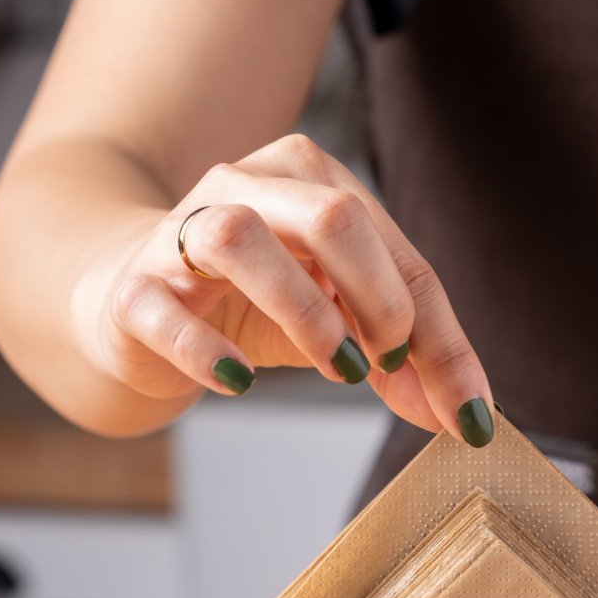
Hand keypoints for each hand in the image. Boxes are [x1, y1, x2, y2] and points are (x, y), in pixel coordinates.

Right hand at [87, 132, 494, 445]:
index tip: (469, 413)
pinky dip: (208, 352)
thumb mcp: (334, 324)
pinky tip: (240, 382)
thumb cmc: (243, 304)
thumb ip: (397, 362)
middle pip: (333, 218)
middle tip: (389, 366)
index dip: (442, 337)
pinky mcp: (134, 289)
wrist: (127, 306)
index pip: (397, 254)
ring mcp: (181, 233)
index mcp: (311, 181)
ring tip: (335, 369)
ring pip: (243, 239)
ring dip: (306, 313)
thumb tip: (463, 417)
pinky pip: (165, 310)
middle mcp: (247, 187)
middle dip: (381, 302)